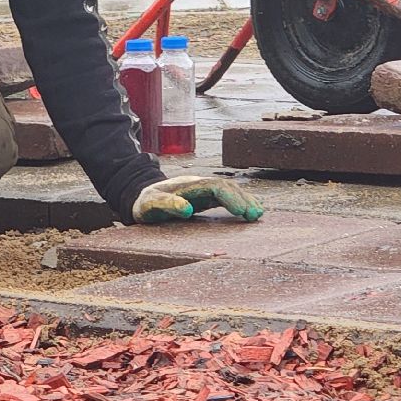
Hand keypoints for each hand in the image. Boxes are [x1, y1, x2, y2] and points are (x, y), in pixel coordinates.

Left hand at [132, 175, 262, 223]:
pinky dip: (241, 202)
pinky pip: (227, 197)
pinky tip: (252, 210)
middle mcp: (199, 185)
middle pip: (226, 187)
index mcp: (188, 186)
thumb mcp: (150, 204)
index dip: (230, 197)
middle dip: (242, 199)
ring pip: (230, 191)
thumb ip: (166, 204)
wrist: (142, 196)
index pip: (214, 187)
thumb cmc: (146, 203)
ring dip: (245, 200)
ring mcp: (204, 191)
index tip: (242, 211)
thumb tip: (186, 208)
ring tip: (258, 214)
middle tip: (255, 215)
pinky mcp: (206, 198)